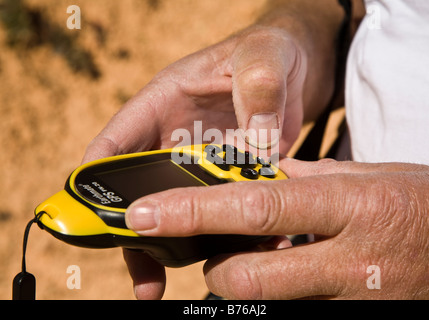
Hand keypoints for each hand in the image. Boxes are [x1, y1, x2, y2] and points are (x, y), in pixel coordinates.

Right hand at [81, 25, 306, 299]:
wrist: (294, 70)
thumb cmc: (268, 51)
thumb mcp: (263, 56)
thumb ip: (260, 88)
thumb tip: (258, 143)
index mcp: (166, 101)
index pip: (118, 139)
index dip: (96, 175)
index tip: (85, 213)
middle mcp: (176, 136)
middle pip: (140, 186)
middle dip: (133, 227)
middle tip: (136, 270)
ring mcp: (202, 161)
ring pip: (178, 206)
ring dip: (174, 241)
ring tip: (161, 281)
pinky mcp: (230, 176)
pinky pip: (221, 210)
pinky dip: (224, 234)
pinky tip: (235, 255)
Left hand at [125, 159, 428, 298]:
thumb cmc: (426, 205)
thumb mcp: (371, 176)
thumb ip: (308, 179)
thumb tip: (257, 178)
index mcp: (351, 205)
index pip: (255, 207)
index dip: (192, 212)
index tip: (144, 214)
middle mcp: (349, 261)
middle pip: (244, 275)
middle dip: (216, 266)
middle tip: (223, 246)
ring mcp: (353, 301)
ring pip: (265, 302)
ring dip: (245, 282)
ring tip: (265, 258)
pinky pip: (294, 313)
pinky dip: (278, 295)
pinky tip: (294, 275)